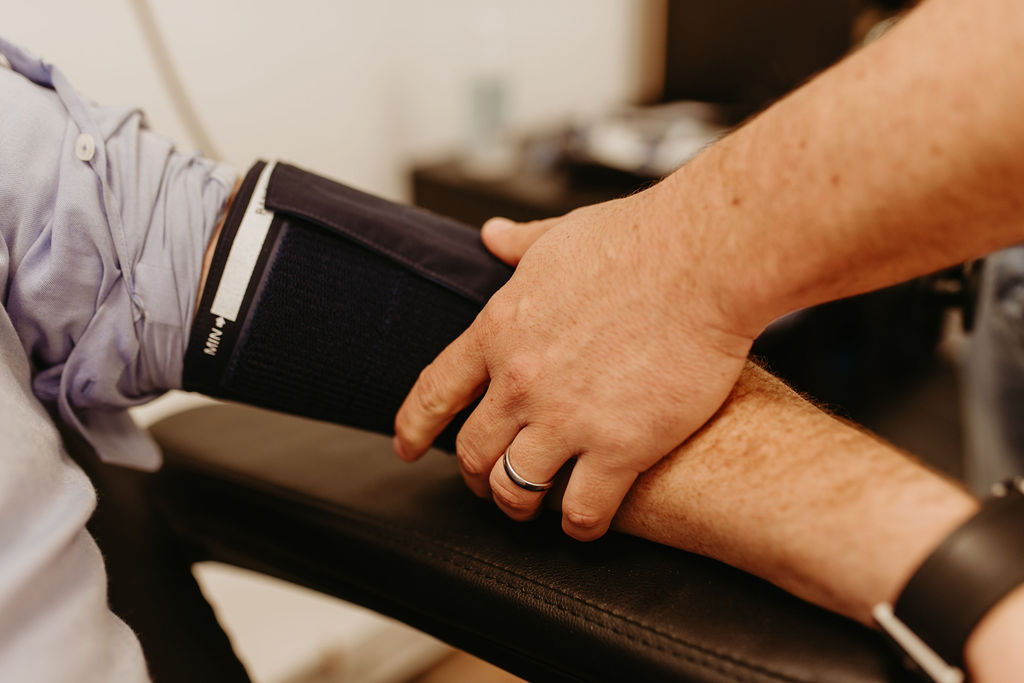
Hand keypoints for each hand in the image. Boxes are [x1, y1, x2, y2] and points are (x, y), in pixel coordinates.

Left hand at [394, 187, 756, 539]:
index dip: (415, 426)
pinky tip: (584, 522)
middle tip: (488, 483)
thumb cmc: (638, 241)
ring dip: (519, 505)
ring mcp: (566, 418)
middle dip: (475, 475)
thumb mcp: (561, 237)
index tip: (407, 447)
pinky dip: (578, 525)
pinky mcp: (619, 447)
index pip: (436, 391)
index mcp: (499, 330)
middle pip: (473, 451)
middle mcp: (520, 381)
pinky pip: (581, 510)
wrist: (700, 259)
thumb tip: (492, 235)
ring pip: (515, 489)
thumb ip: (520, 246)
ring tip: (533, 508)